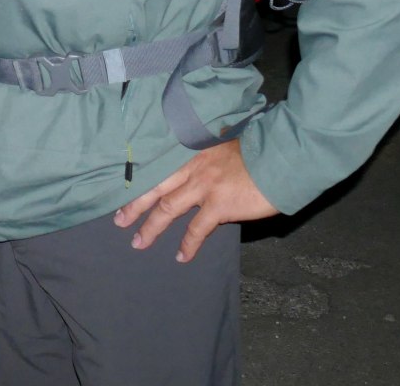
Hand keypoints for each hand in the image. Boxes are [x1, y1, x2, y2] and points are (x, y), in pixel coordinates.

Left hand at [112, 139, 276, 261]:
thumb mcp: (224, 143)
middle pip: (154, 186)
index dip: (139, 178)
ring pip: (167, 208)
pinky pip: (197, 229)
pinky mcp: (219, 205)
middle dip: (134, 205)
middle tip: (119, 220)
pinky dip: (188, 244)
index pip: (157, 164)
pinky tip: (181, 256)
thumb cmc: (257, 150)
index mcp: (192, 149)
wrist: (280, 157)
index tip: (122, 187)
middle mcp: (192, 166)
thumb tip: (196, 170)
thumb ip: (206, 155)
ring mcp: (204, 185)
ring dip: (151, 227)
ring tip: (138, 243)